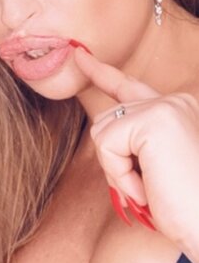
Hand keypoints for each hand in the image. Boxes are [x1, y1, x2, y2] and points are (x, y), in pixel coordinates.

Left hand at [75, 47, 198, 262]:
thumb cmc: (184, 208)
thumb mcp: (153, 168)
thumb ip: (132, 143)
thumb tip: (102, 130)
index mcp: (176, 110)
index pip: (129, 87)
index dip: (101, 72)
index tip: (79, 55)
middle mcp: (173, 101)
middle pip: (106, 119)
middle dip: (113, 161)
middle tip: (145, 189)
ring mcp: (164, 107)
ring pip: (102, 131)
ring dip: (117, 170)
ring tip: (150, 188)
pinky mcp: (154, 120)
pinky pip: (106, 145)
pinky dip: (119, 174)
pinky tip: (147, 188)